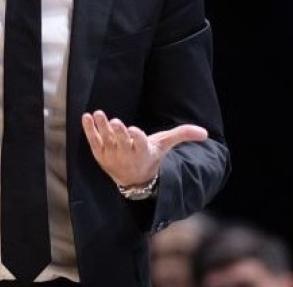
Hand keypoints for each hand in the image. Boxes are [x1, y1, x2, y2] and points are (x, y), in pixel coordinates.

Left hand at [81, 110, 207, 187]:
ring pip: (106, 140)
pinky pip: (93, 141)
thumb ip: (181, 135)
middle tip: (114, 121)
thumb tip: (205, 133)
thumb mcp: (165, 146)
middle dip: (119, 132)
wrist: (133, 179)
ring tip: (97, 114)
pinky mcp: (100, 154)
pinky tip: (86, 117)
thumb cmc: (150, 156)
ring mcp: (112, 155)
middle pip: (122, 142)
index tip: (134, 129)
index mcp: (144, 152)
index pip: (140, 143)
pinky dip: (88, 130)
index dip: (137, 137)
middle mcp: (127, 155)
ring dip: (101, 127)